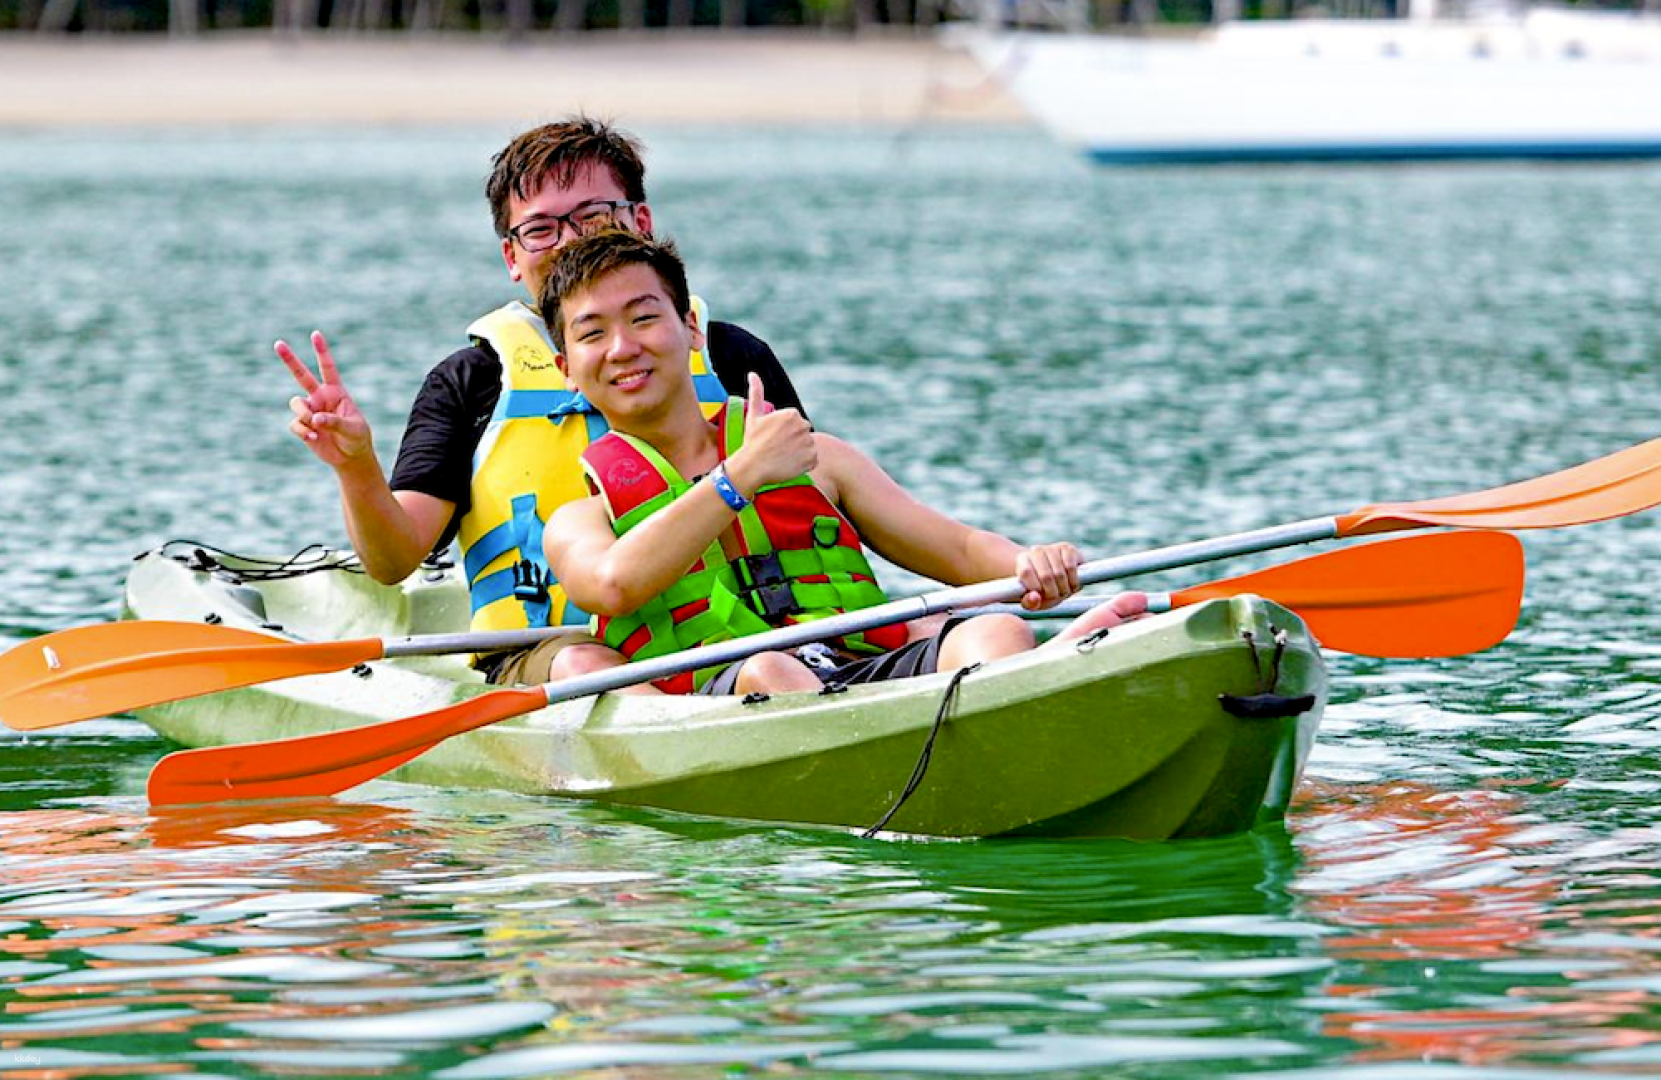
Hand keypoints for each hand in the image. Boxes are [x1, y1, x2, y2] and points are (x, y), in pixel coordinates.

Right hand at [277, 331, 373, 469]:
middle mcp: (320, 398)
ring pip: (295, 403)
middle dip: (290, 360)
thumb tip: (315, 418)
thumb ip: (335, 422)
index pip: (328, 368)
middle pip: (301, 375)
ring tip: (315, 426)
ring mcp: (310, 411)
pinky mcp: (302, 426)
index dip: (321, 351)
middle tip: (278, 343)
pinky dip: (303, 431)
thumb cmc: (356, 438)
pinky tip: (314, 438)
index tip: (315, 334)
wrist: (350, 457)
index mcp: (336, 392)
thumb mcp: (352, 429)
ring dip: (303, 414)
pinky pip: (295, 424)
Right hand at [725, 373, 814, 494]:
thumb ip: (756, 393)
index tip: (773, 439)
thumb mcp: (753, 415)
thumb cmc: (751, 441)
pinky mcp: (812, 459)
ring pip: (807, 447)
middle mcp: (803, 426)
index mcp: (792, 414)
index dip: (784, 433)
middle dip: (793, 441)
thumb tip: (752, 374)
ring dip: (798, 452)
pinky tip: (789, 465)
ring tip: (782, 457)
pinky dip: (803, 464)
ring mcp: (808, 443)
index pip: (795, 424)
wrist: (752, 467)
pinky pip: (812, 461)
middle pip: (802, 434)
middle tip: (777, 449)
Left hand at [1015, 542, 1083, 609]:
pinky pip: (1071, 567)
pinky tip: (1071, 585)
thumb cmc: (1039, 590)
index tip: (1040, 596)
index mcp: (1022, 560)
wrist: (1054, 578)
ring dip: (1064, 589)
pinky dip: (1073, 581)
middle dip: (1052, 593)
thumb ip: (1029, 602)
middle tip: (1054, 597)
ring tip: (1062, 592)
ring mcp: (1053, 548)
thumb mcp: (1032, 600)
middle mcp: (1036, 551)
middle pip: (1045, 575)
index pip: (1026, 572)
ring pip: (1060, 573)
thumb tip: (1035, 597)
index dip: (1035, 588)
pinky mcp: (1068, 549)